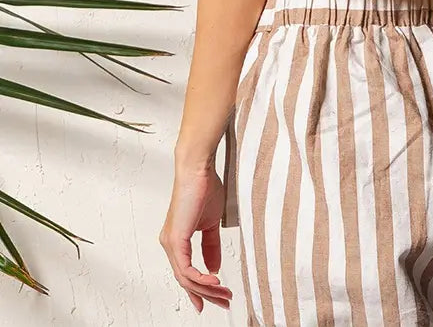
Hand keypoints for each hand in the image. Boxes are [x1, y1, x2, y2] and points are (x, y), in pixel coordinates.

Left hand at [159, 165, 232, 313]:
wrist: (198, 169)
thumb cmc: (204, 188)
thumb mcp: (211, 224)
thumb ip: (211, 246)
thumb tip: (214, 267)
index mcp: (176, 240)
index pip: (185, 272)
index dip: (198, 289)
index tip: (210, 302)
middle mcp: (170, 244)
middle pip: (186, 279)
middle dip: (207, 294)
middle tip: (224, 302)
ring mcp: (171, 242)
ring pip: (186, 277)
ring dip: (207, 289)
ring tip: (224, 294)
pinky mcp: (175, 239)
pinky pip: (186, 268)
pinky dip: (201, 278)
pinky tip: (214, 281)